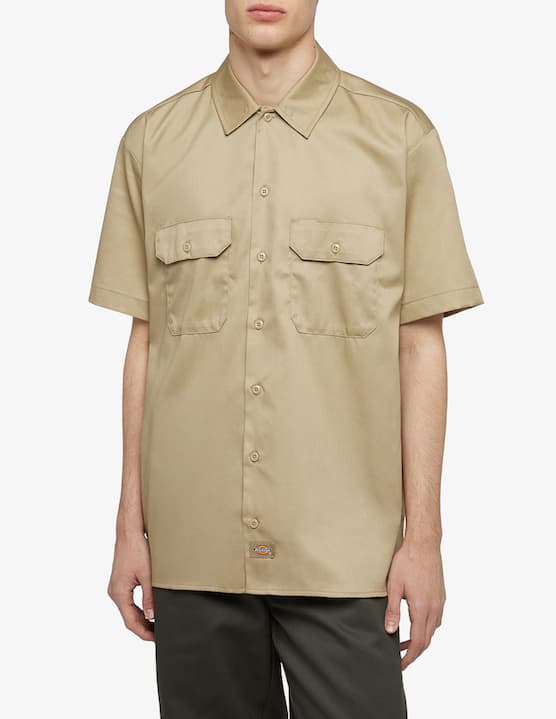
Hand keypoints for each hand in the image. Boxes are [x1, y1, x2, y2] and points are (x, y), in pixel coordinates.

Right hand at [107, 532, 154, 640]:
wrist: (129, 532)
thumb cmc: (137, 549)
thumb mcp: (148, 575)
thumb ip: (150, 598)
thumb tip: (152, 616)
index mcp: (119, 593)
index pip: (131, 622)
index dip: (144, 633)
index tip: (156, 639)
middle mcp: (114, 592)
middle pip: (129, 618)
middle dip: (143, 628)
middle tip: (159, 634)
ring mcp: (116, 587)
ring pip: (128, 610)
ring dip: (141, 618)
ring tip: (157, 625)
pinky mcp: (120, 582)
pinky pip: (128, 601)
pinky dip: (138, 609)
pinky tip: (149, 611)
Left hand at [384, 540, 445, 669]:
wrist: (424, 543)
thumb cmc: (407, 561)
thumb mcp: (394, 585)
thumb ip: (392, 610)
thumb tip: (390, 631)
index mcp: (422, 608)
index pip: (419, 642)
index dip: (410, 657)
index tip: (401, 665)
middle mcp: (435, 607)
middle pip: (427, 639)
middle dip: (415, 651)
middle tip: (401, 657)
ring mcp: (440, 601)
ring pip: (433, 629)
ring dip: (421, 639)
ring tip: (405, 641)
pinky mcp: (441, 595)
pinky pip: (436, 617)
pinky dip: (426, 626)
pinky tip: (416, 621)